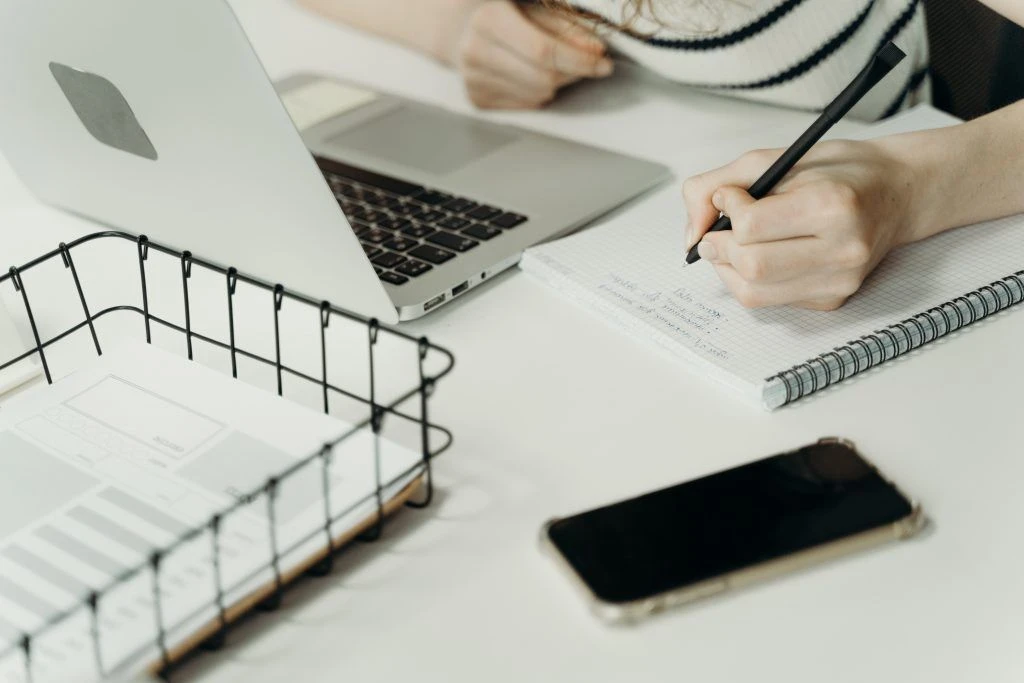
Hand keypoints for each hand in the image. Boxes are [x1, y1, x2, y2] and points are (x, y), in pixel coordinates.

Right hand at [451, 1, 612, 108]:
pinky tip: (529, 75)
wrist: (461, 29)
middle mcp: (474, 52)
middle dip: (572, 73)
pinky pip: (527, 105)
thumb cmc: (505, 13)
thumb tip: (596, 51)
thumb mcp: (534, 9)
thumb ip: (566, 28)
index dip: (579, 60)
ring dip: (556, 83)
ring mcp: (473, 80)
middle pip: (543, 78)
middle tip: (585, 64)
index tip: (603, 63)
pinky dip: (538, 92)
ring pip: (538, 95)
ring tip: (551, 65)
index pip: (543, 51)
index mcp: (488, 20)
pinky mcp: (477, 100)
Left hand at [682, 139, 923, 310]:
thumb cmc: (839, 172)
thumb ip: (720, 183)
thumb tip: (692, 230)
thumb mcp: (778, 158)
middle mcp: (842, 250)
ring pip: (754, 293)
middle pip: (750, 266)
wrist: (896, 193)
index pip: (751, 226)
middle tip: (715, 231)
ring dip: (727, 269)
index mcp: (832, 206)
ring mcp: (839, 281)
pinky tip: (759, 257)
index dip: (726, 210)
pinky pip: (770, 301)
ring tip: (729, 245)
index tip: (728, 198)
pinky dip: (749, 281)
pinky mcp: (833, 300)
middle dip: (718, 247)